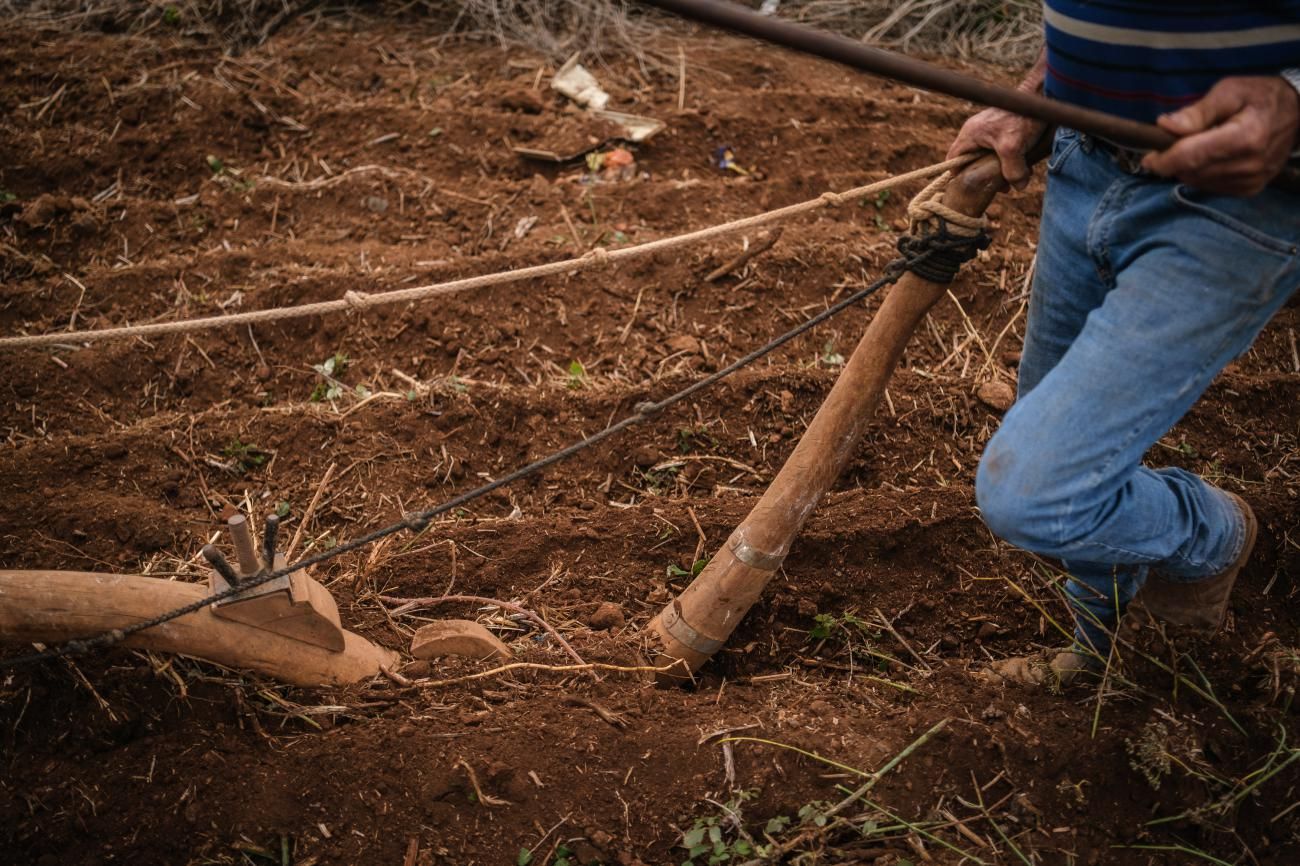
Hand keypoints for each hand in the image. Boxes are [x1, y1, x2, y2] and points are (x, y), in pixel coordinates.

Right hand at [947, 107, 1047, 189]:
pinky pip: (1002, 149)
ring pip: (989, 156)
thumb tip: (1018, 186)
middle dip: (986, 176)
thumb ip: (1013, 170)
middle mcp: (976, 131)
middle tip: (1002, 186)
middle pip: (972, 161)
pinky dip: (1011, 159)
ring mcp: (990, 129)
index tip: (970, 189)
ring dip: (1001, 169)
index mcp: (970, 134)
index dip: (958, 176)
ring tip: (1016, 177)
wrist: (1041, 95)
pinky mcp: (1004, 128)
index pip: (953, 160)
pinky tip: (1024, 164)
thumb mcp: (1013, 148)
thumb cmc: (1022, 117)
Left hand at [1141, 76, 1299, 195]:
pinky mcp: (1250, 189)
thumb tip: (1164, 126)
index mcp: (1245, 137)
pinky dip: (1201, 175)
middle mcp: (1250, 164)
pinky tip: (1208, 158)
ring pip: (1198, 182)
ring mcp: (1252, 180)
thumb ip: (1197, 112)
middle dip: (1174, 161)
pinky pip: (1211, 188)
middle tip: (1168, 145)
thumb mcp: (1229, 91)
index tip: (1148, 156)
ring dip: (1187, 168)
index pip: (1191, 157)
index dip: (1163, 160)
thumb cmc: (1260, 96)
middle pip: (1192, 172)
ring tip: (1193, 147)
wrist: (1298, 112)